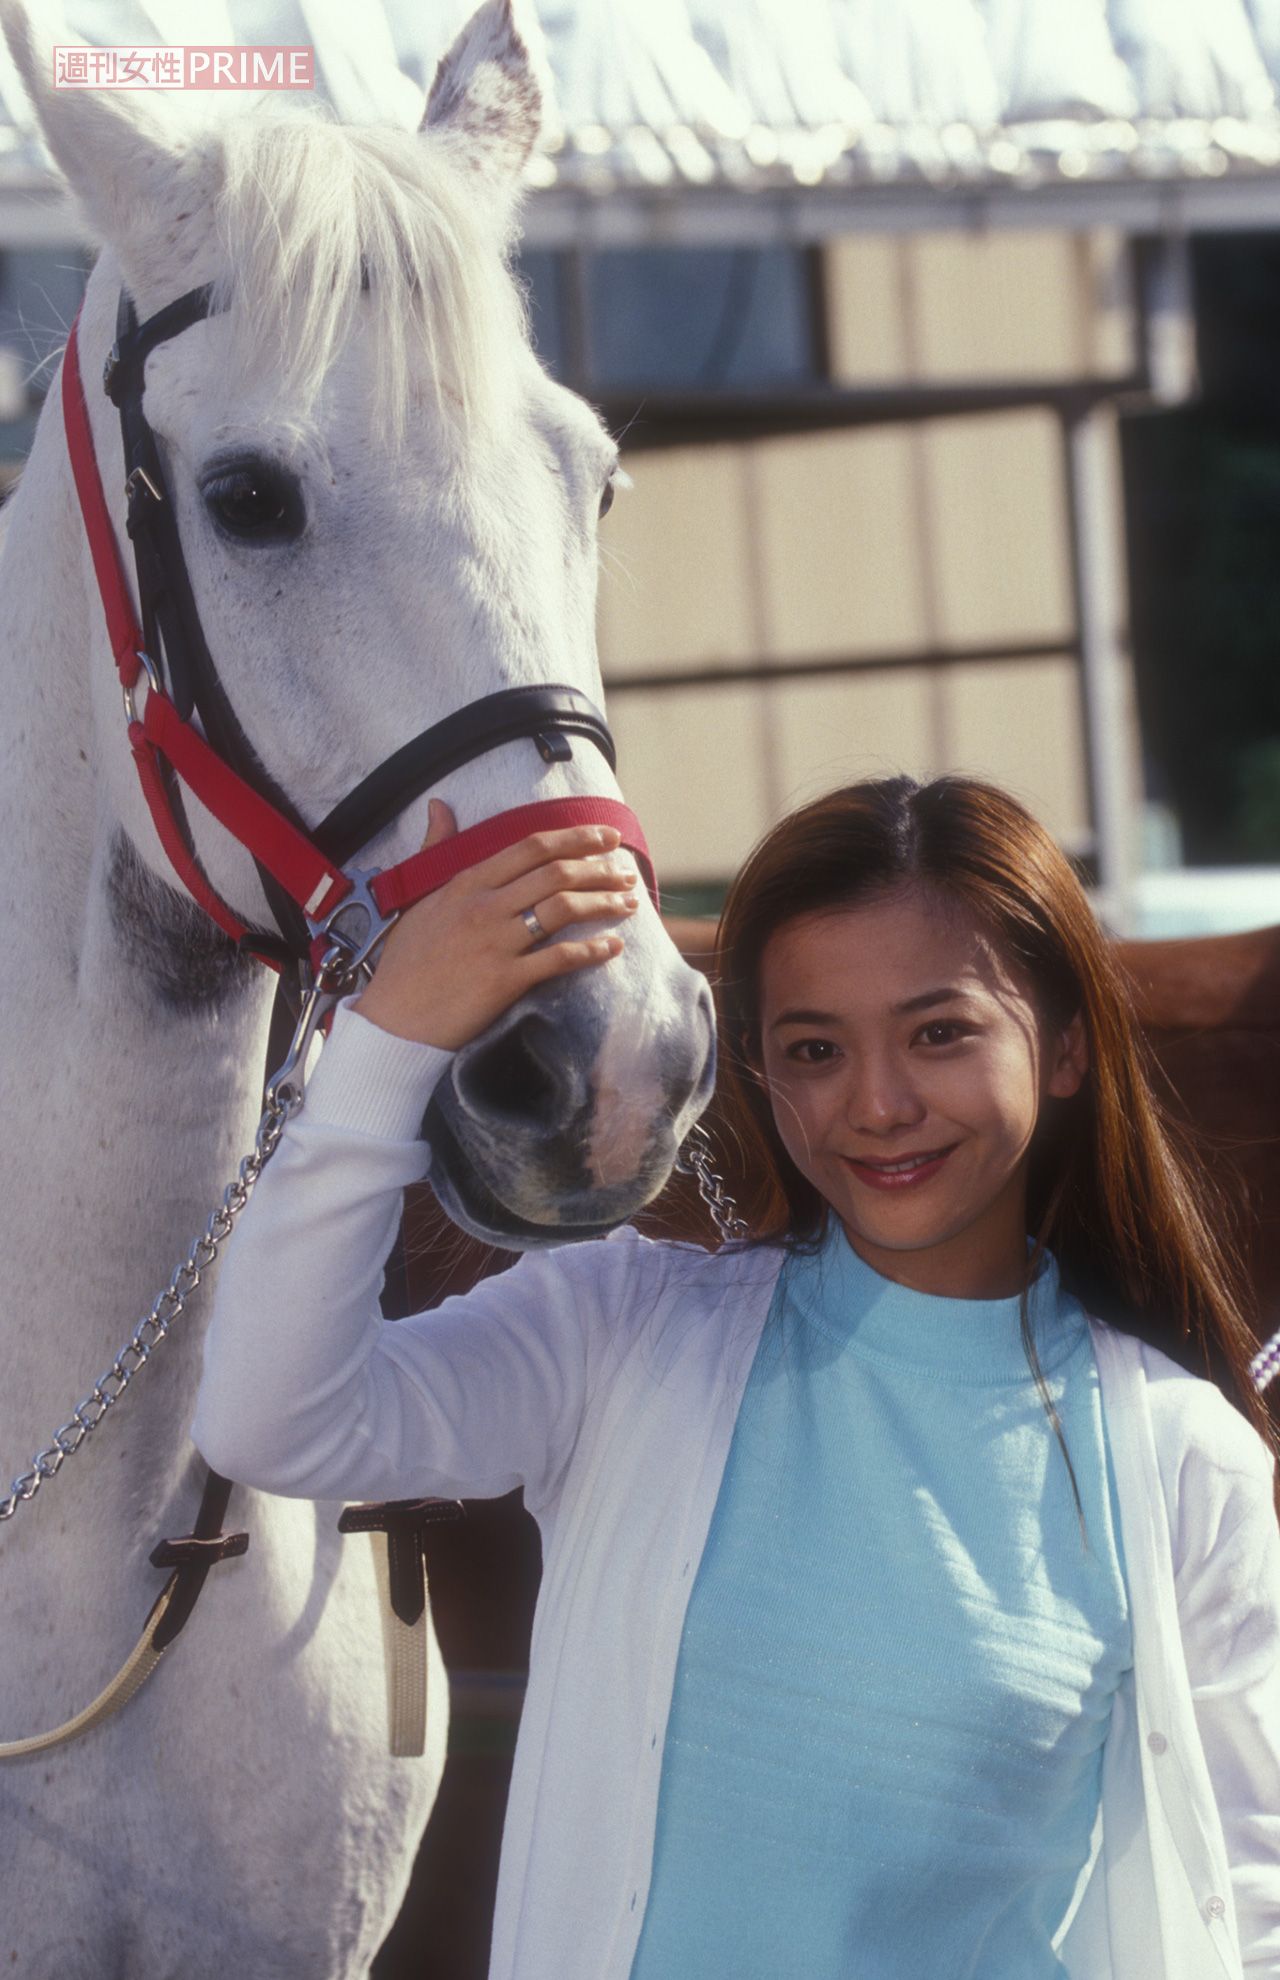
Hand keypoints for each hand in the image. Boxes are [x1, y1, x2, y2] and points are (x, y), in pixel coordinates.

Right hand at [353, 799, 641, 1049]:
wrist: (393, 1020)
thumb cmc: (405, 960)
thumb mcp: (417, 898)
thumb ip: (436, 849)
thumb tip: (439, 806)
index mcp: (466, 883)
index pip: (531, 848)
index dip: (575, 838)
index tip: (606, 837)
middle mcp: (484, 907)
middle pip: (556, 873)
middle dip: (600, 868)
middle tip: (626, 871)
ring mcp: (496, 943)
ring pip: (563, 909)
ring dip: (604, 903)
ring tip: (629, 903)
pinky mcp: (505, 980)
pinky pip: (559, 958)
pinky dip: (592, 950)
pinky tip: (613, 946)